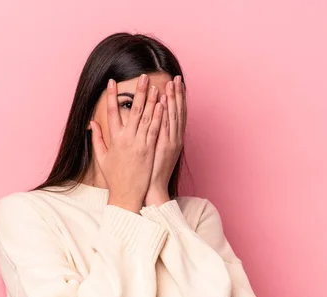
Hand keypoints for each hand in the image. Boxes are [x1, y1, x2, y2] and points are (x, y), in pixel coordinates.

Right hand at [90, 74, 163, 212]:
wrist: (126, 195)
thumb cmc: (114, 177)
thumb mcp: (102, 158)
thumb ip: (97, 139)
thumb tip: (92, 123)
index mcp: (113, 139)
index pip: (111, 112)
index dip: (111, 96)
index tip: (111, 82)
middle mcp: (126, 139)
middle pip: (133, 110)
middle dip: (137, 92)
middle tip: (142, 76)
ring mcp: (139, 144)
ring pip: (146, 117)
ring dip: (151, 100)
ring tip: (154, 85)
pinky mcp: (149, 150)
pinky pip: (155, 129)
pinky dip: (158, 116)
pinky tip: (162, 105)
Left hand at [145, 75, 185, 206]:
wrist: (153, 189)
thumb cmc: (150, 172)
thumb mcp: (154, 151)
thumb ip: (153, 136)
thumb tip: (149, 124)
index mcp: (172, 139)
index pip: (175, 114)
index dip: (177, 99)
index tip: (175, 84)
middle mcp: (174, 138)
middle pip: (177, 112)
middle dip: (177, 94)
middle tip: (177, 78)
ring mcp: (170, 142)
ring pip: (172, 116)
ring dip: (172, 99)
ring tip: (172, 84)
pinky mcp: (163, 147)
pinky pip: (165, 127)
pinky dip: (165, 114)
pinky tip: (164, 102)